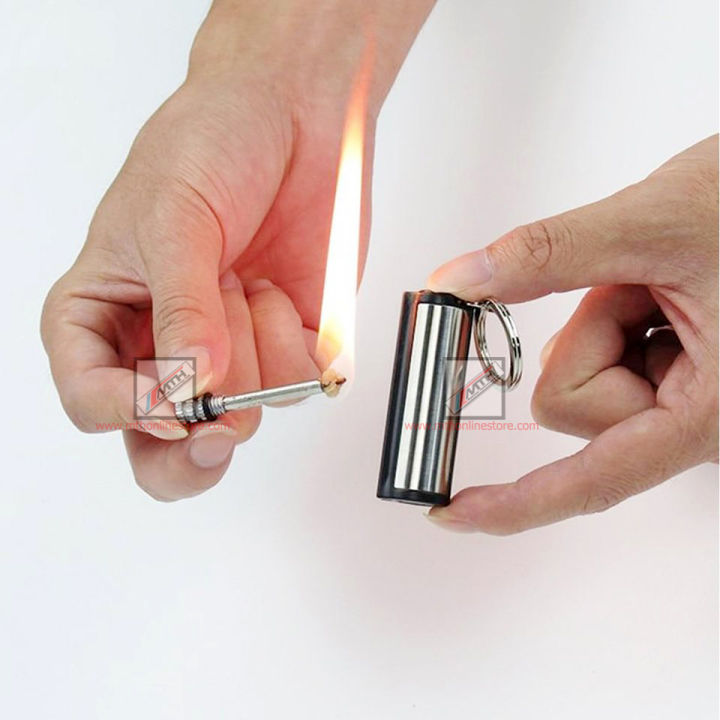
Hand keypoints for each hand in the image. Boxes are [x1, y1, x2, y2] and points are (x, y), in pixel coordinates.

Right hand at [41, 0, 433, 499]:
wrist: (293, 114)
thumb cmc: (208, 144)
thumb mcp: (173, 219)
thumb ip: (181, 309)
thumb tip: (190, 389)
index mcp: (102, 317)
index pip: (91, 400)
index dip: (126, 413)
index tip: (167, 401)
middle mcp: (163, 348)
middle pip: (164, 450)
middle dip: (192, 449)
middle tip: (215, 426)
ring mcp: (228, 353)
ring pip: (239, 417)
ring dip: (247, 347)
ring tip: (243, 276)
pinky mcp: (285, 346)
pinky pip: (294, 384)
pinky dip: (291, 336)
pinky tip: (278, 285)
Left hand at [427, 136, 718, 533]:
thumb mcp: (655, 223)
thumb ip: (548, 255)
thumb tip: (461, 281)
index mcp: (710, 412)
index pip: (595, 480)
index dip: (518, 503)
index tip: (455, 512)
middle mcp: (697, 420)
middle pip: (568, 405)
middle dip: (589, 335)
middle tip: (642, 287)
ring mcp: (684, 399)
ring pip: (579, 381)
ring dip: (603, 320)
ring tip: (661, 285)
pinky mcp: (673, 376)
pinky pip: (601, 359)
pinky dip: (612, 317)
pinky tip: (661, 292)